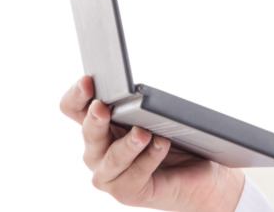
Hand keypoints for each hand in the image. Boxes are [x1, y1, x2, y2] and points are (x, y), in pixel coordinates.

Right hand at [59, 76, 245, 211]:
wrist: (200, 174)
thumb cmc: (174, 139)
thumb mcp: (156, 115)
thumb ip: (141, 104)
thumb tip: (138, 95)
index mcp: (99, 126)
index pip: (74, 108)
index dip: (76, 95)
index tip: (88, 81)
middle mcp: (97, 152)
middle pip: (89, 132)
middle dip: (96, 118)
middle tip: (103, 107)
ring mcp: (110, 175)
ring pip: (112, 157)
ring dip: (128, 144)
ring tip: (142, 132)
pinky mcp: (128, 192)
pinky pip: (136, 174)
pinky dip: (149, 158)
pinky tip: (161, 144)